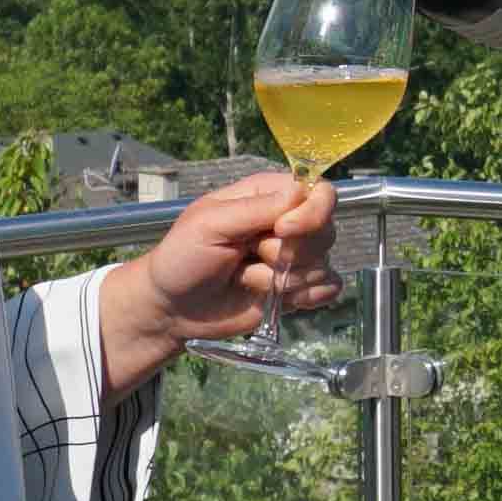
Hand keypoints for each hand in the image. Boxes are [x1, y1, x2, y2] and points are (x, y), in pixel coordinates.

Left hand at [94, 168, 338, 390]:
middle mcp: (289, 223)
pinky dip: (304, 298)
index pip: (320, 192)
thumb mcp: (209, 225)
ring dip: (282, 280)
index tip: (281, 230)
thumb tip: (301, 193)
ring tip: (245, 279)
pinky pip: (328, 290)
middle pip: (326, 231)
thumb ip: (255, 209)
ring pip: (323, 264)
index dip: (310, 213)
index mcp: (268, 196)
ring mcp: (295, 258)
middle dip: (288, 253)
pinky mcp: (298, 289)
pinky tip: (274, 299)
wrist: (173, 308)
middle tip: (248, 258)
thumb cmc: (182, 257)